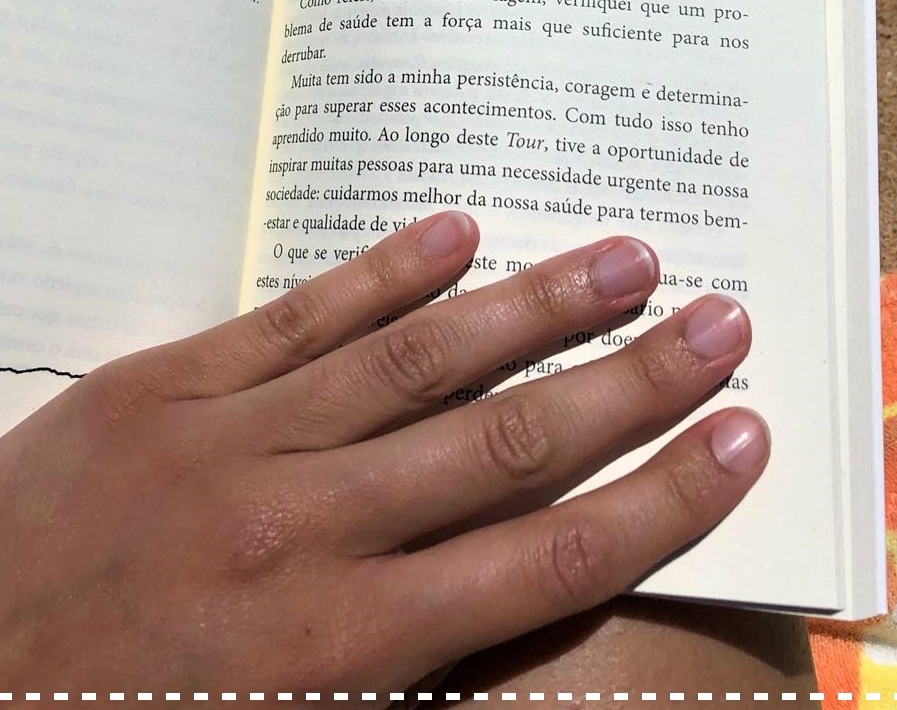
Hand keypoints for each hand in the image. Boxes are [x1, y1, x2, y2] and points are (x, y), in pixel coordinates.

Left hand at [0, 213, 766, 694]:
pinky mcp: (158, 387)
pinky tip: (454, 231)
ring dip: (529, 305)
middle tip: (719, 319)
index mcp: (335, 648)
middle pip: (503, 441)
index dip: (656, 497)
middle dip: (627, 381)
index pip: (541, 560)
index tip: (738, 439)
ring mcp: (228, 443)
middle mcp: (301, 532)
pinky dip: (380, 274)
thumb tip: (492, 589)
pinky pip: (293, 318)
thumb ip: (383, 665)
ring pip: (413, 359)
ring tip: (622, 255)